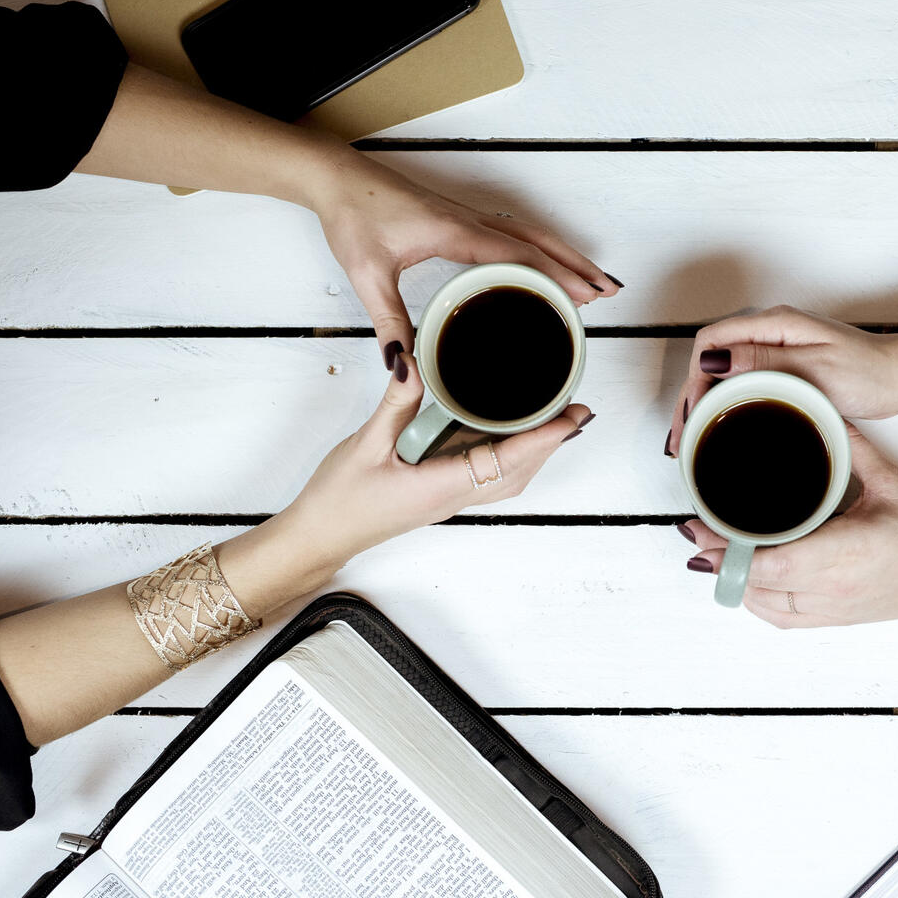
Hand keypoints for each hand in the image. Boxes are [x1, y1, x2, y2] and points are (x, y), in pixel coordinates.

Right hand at [278, 351, 593, 569]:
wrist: (319, 537)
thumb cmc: (338, 499)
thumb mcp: (365, 443)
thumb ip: (395, 402)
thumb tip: (413, 361)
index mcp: (441, 487)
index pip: (506, 462)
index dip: (543, 440)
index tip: (571, 419)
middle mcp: (452, 496)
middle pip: (518, 472)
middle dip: (551, 443)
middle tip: (577, 410)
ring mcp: (448, 498)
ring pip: (506, 477)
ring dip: (535, 451)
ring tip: (557, 420)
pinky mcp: (439, 493)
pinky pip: (487, 475)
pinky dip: (510, 455)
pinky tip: (511, 434)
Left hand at [309, 151, 620, 363]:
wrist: (336, 178)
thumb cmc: (353, 215)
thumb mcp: (367, 274)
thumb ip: (389, 322)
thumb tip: (404, 365)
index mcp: (456, 233)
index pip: (520, 256)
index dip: (558, 277)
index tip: (587, 297)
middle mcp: (470, 222)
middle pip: (538, 243)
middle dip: (576, 267)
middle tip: (609, 291)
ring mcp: (467, 218)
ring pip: (530, 235)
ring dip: (564, 256)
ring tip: (592, 279)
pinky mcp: (459, 219)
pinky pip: (512, 234)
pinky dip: (539, 249)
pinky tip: (545, 263)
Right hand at [666, 307, 897, 455]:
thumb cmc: (869, 373)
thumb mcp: (813, 369)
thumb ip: (762, 360)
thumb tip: (713, 359)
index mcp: (775, 323)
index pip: (712, 340)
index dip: (693, 377)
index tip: (692, 414)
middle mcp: (771, 330)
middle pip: (712, 357)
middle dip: (690, 396)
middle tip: (680, 439)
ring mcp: (777, 347)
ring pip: (724, 371)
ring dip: (704, 402)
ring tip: (691, 440)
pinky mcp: (785, 365)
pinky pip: (743, 380)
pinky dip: (726, 403)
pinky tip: (720, 427)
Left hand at [678, 426, 897, 626]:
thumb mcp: (891, 480)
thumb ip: (850, 447)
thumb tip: (819, 412)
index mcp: (843, 554)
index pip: (769, 562)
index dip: (727, 548)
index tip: (699, 525)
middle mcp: (831, 589)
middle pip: (755, 584)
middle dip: (719, 559)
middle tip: (695, 529)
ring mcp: (830, 610)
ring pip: (761, 605)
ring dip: (733, 581)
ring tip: (713, 548)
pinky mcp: (832, 620)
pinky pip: (779, 617)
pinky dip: (754, 599)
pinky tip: (743, 576)